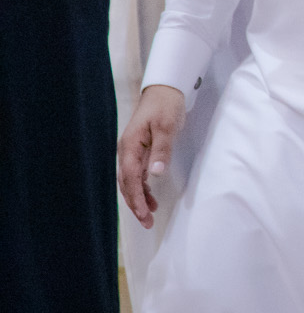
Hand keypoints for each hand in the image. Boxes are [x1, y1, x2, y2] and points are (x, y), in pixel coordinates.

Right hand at [117, 84, 186, 227]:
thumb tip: (155, 173)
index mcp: (130, 146)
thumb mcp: (167, 126)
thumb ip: (162, 149)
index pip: (129, 178)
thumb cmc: (165, 106)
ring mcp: (133, 151)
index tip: (144, 213)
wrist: (165, 90)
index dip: (136, 197)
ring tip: (149, 215)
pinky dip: (143, 187)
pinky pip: (137, 174)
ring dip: (139, 198)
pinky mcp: (141, 151)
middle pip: (127, 183)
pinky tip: (150, 197)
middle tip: (146, 222)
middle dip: (135, 204)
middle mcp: (127, 151)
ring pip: (131, 181)